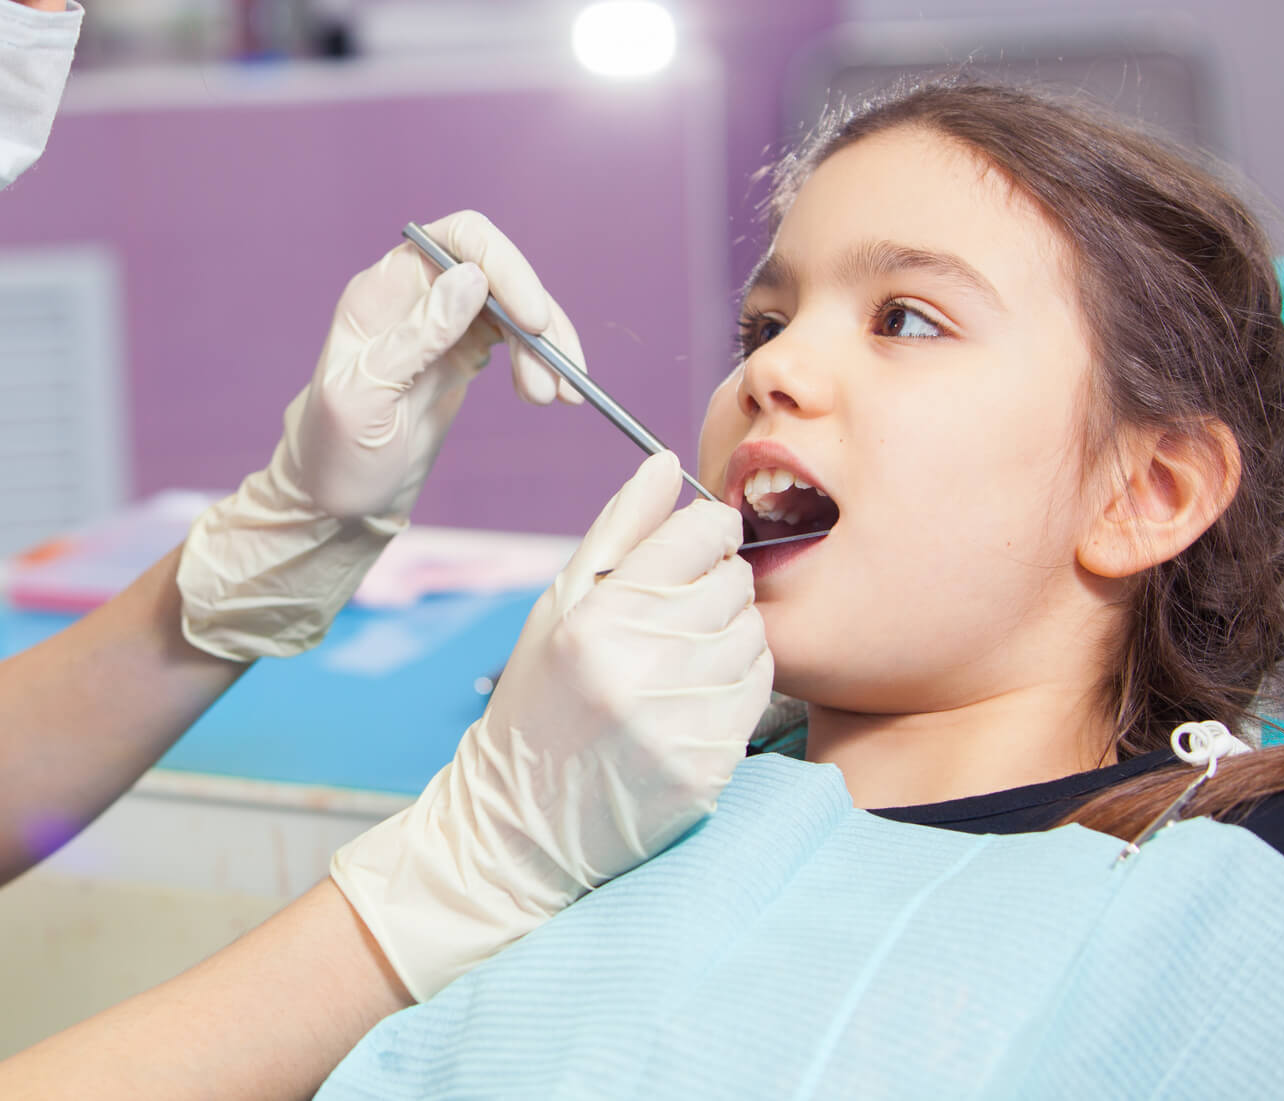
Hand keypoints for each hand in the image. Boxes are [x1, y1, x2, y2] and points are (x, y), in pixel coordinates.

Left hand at [285, 208, 585, 521]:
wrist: (336, 498)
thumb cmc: (333, 450)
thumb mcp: (365, 398)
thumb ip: (416, 337)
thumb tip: (472, 278)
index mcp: (383, 290)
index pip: (456, 240)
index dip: (503, 265)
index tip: (533, 318)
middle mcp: (417, 295)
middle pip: (497, 272)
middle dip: (535, 319)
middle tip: (556, 378)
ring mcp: (444, 323)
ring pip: (514, 308)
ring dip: (544, 347)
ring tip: (553, 397)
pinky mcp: (464, 353)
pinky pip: (516, 340)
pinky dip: (540, 361)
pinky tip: (548, 392)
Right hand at [330, 451, 772, 999]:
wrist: (525, 821)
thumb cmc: (539, 701)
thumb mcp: (559, 606)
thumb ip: (619, 531)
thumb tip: (664, 463)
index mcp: (595, 618)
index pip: (699, 536)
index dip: (708, 530)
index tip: (699, 543)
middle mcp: (638, 667)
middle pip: (735, 584)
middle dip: (717, 585)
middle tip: (681, 609)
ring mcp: (676, 722)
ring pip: (756, 636)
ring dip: (730, 636)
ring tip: (682, 656)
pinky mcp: (707, 767)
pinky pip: (758, 692)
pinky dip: (737, 684)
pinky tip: (694, 695)